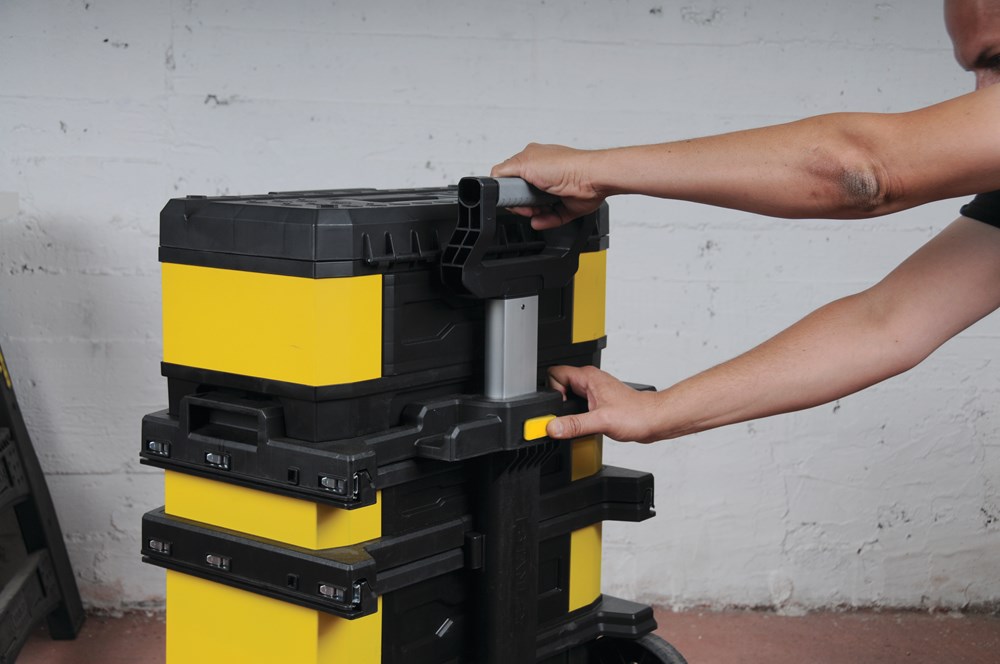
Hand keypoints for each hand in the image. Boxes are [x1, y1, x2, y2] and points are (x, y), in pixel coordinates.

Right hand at [491, 143, 606, 229]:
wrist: (592, 179)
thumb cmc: (566, 166)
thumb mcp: (524, 163)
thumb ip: (504, 170)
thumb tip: (493, 178)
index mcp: (533, 159)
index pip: (512, 177)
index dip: (509, 189)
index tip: (510, 196)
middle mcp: (545, 174)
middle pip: (523, 195)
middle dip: (522, 203)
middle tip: (525, 204)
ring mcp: (556, 190)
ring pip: (537, 209)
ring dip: (534, 213)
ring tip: (537, 210)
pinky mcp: (566, 205)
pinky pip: (552, 218)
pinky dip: (546, 221)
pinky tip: (541, 220)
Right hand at [545, 365, 661, 442]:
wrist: (654, 420)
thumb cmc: (637, 414)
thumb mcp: (601, 421)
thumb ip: (574, 424)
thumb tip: (553, 427)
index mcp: (588, 377)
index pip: (554, 374)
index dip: (551, 392)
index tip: (558, 408)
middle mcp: (590, 381)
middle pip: (558, 385)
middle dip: (557, 403)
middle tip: (565, 418)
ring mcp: (594, 391)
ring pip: (568, 395)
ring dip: (566, 410)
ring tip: (575, 421)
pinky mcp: (598, 402)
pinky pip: (578, 405)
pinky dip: (575, 415)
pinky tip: (583, 424)